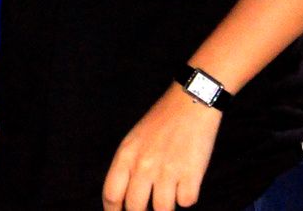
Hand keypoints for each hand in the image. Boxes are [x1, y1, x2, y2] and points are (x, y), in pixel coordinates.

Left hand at [102, 84, 222, 210]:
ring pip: (162, 209)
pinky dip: (187, 197)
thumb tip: (123, 200)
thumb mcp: (134, 141)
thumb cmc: (161, 122)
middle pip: (135, 208)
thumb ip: (127, 167)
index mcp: (126, 155)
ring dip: (166, 207)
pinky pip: (187, 202)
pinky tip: (186, 183)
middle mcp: (144, 165)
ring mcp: (168, 171)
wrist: (190, 103)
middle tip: (148, 209)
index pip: (111, 195)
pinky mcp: (192, 174)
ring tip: (170, 193)